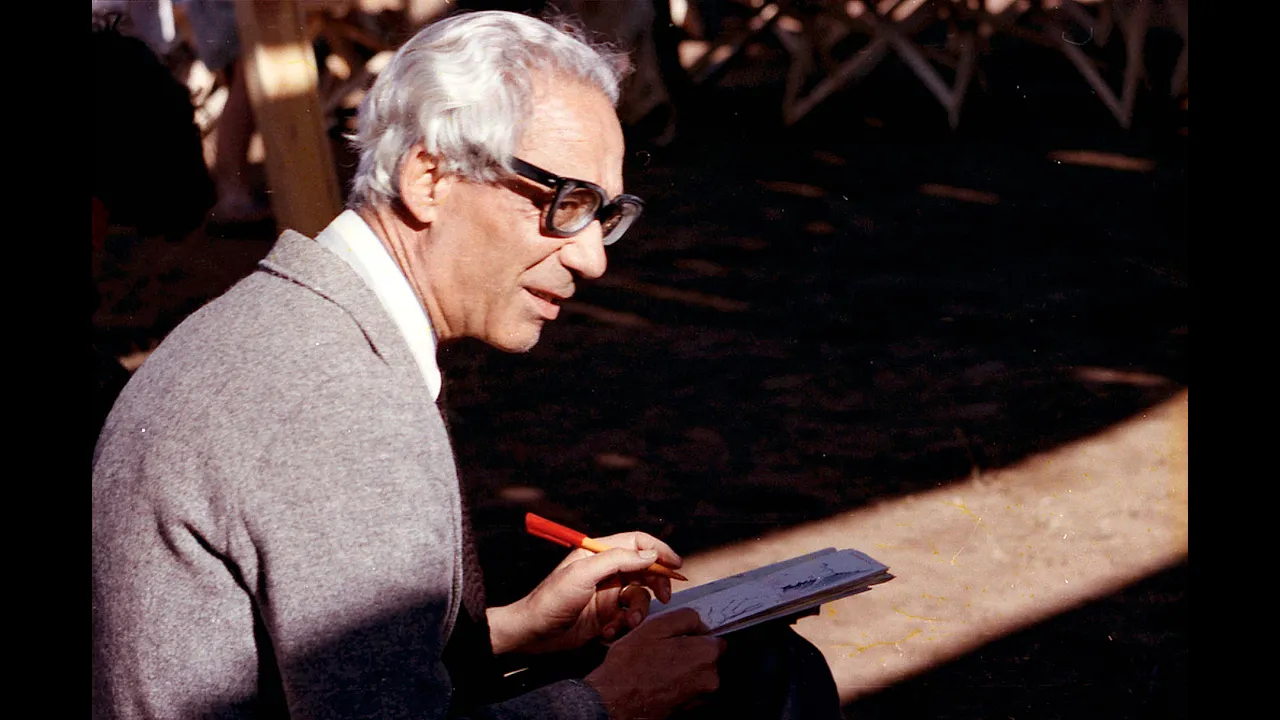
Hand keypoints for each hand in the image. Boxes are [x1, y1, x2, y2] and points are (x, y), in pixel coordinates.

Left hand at [488, 531, 681, 654]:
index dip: (658, 550)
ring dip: (638, 611)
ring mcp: (606, 594)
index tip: (675, 564)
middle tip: (665, 596)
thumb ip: (618, 560)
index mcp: (598, 553)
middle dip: (657, 583)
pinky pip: (627, 617)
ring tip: (626, 623)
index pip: (636, 542)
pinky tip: (607, 632)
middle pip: (644, 568)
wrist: (532, 634)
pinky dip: (623, 625)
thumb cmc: (551, 599)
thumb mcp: (584, 574)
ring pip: (639, 596)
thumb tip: (649, 554)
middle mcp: (605, 571)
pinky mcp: (605, 616)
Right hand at [584, 608, 725, 719]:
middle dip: (690, 651)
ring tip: (658, 667)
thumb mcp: (655, 626)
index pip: (715, 636)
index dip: (695, 633)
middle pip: (708, 656)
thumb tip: (699, 622)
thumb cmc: (630, 667)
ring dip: (683, 668)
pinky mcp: (689, 710)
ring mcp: (700, 697)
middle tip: (664, 650)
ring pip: (698, 673)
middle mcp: (710, 678)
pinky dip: (677, 684)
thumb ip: (686, 617)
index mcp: (706, 654)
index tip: (678, 636)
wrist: (613, 702)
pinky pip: (688, 689)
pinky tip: (658, 680)